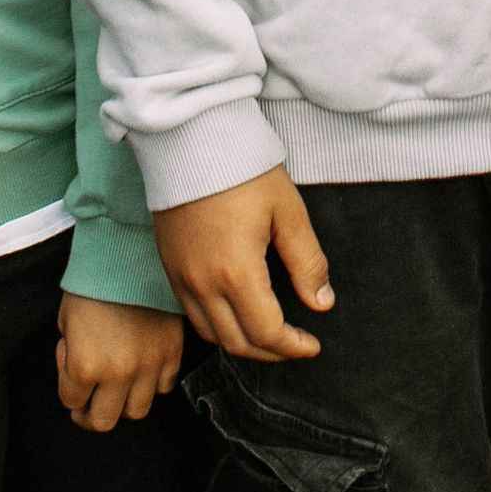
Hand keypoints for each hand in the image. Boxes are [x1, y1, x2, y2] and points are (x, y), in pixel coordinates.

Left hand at [55, 292, 184, 430]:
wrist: (128, 254)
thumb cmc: (92, 283)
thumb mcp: (66, 321)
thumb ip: (70, 355)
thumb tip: (77, 372)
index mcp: (85, 366)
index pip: (71, 402)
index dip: (66, 388)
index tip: (70, 370)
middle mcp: (118, 373)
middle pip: (103, 421)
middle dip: (90, 413)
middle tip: (87, 400)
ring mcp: (149, 365)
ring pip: (136, 411)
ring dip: (122, 402)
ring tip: (116, 385)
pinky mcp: (172, 353)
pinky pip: (163, 386)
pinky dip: (151, 383)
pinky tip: (142, 368)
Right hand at [154, 169, 333, 362]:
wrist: (190, 139)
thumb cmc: (241, 169)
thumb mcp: (288, 212)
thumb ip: (307, 263)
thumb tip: (322, 302)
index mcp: (235, 272)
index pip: (266, 333)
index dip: (293, 347)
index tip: (312, 345)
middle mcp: (202, 283)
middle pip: (237, 343)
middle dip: (271, 352)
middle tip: (295, 345)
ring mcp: (180, 277)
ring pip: (211, 334)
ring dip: (243, 343)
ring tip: (269, 335)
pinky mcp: (169, 266)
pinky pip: (191, 314)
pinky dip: (217, 326)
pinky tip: (237, 314)